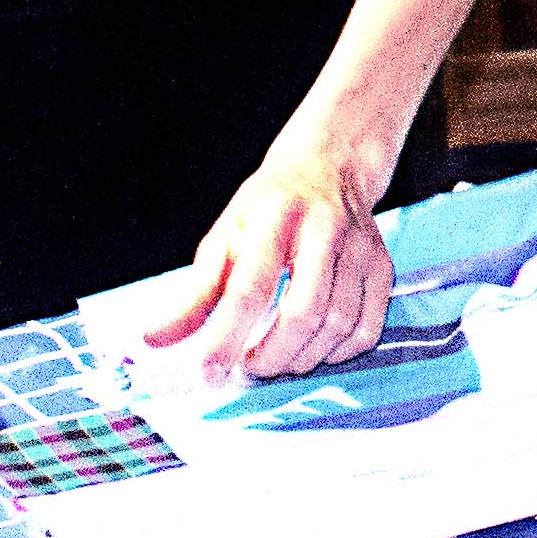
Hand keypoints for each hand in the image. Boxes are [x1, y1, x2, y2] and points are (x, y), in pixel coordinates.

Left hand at [136, 130, 393, 382]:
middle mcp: (323, 228)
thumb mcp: (224, 236)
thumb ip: (194, 294)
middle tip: (248, 365)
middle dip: (271, 356)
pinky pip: (367, 328)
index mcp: (274, 217)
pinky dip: (337, 353)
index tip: (208, 373)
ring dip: (302, 358)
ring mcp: (360, 247)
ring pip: (337, 325)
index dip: (227, 337)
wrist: (330, 164)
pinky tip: (314, 348)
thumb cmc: (270, 206)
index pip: (250, 287)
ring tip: (276, 357)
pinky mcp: (382, 265)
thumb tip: (154, 339)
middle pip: (303, 312)